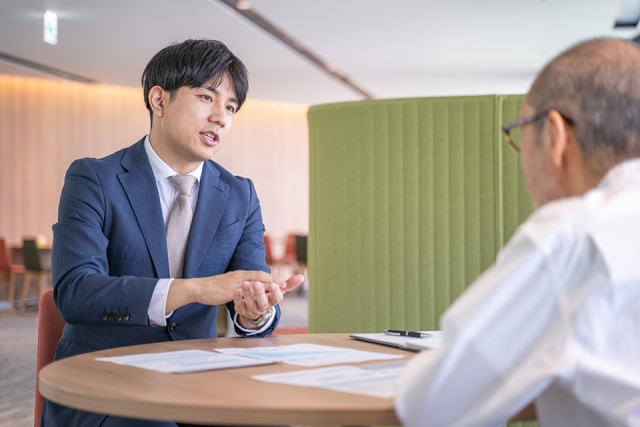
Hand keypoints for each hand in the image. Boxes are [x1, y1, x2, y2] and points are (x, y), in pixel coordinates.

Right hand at [166, 270, 283, 312]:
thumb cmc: (214, 289)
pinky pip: (247, 289)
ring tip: (282, 287)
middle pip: (263, 276)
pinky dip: (257, 290)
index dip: (274, 279)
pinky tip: (264, 294)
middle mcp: (241, 276)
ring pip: (257, 281)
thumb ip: (241, 287)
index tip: (287, 282)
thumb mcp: (230, 286)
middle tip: (291, 282)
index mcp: (242, 275)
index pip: (261, 275)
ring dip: (271, 284)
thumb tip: (249, 290)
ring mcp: (237, 281)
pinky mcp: (231, 288)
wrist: (199, 289)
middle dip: (278, 280)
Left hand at [234, 274, 304, 328]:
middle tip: (257, 283)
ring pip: (249, 302)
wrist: (253, 310)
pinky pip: (238, 304)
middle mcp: (262, 307)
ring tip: (244, 283)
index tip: (274, 284)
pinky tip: (235, 289)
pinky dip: (237, 297)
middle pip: (262, 301)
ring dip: (247, 293)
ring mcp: (251, 310)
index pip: (276, 298)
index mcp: (272, 302)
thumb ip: (289, 284)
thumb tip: (302, 277)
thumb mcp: (278, 291)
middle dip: (260, 292)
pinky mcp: (241, 309)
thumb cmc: (268, 297)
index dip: (275, 292)